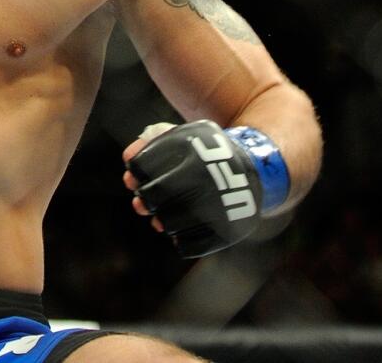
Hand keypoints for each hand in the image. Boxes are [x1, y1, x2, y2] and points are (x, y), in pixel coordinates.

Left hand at [123, 120, 264, 257]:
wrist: (253, 169)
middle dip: (145, 199)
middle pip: (152, 197)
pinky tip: (182, 229)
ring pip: (167, 224)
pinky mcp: (227, 230)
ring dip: (160, 220)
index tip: (138, 177)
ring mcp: (218, 206)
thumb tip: (128, 158)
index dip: (136, 174)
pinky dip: (180, 241)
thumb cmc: (205, 154)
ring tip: (166, 213)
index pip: (142, 167)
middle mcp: (205, 177)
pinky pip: (188, 246)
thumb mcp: (183, 136)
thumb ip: (152, 143)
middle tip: (147, 199)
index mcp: (191, 150)